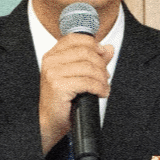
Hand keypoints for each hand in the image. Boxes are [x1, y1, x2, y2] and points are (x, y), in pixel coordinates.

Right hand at [38, 33, 113, 152]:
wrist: (50, 121)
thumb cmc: (63, 99)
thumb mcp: (78, 75)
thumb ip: (93, 60)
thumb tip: (109, 48)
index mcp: (53, 55)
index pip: (76, 38)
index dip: (94, 44)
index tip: (103, 54)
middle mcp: (51, 61)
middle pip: (86, 52)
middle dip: (101, 64)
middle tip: (106, 76)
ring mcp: (53, 73)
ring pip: (89, 67)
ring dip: (102, 78)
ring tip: (104, 86)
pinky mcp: (58, 86)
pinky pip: (87, 82)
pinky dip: (99, 88)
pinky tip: (102, 93)